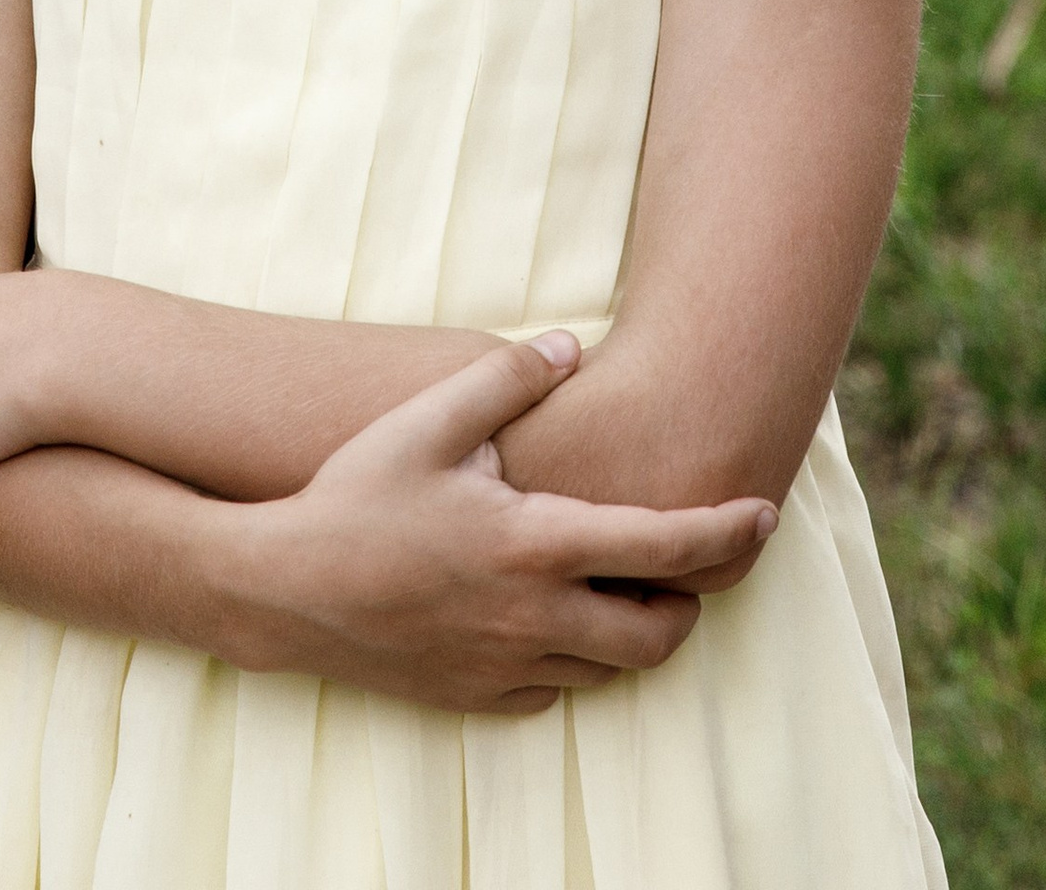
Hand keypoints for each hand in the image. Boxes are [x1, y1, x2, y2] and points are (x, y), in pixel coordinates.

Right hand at [218, 337, 774, 712]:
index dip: (725, 530)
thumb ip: (507, 379)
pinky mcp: (475, 697)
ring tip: (622, 588)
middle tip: (684, 566)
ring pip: (610, 671)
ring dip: (631, 633)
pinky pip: (553, 690)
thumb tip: (570, 348)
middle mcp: (533, 617)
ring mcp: (505, 666)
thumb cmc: (356, 495)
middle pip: (657, 635)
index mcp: (533, 544)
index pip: (661, 545)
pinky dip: (571, 659)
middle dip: (688, 603)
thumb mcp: (428, 419)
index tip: (763, 514)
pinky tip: (548, 618)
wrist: (283, 590)